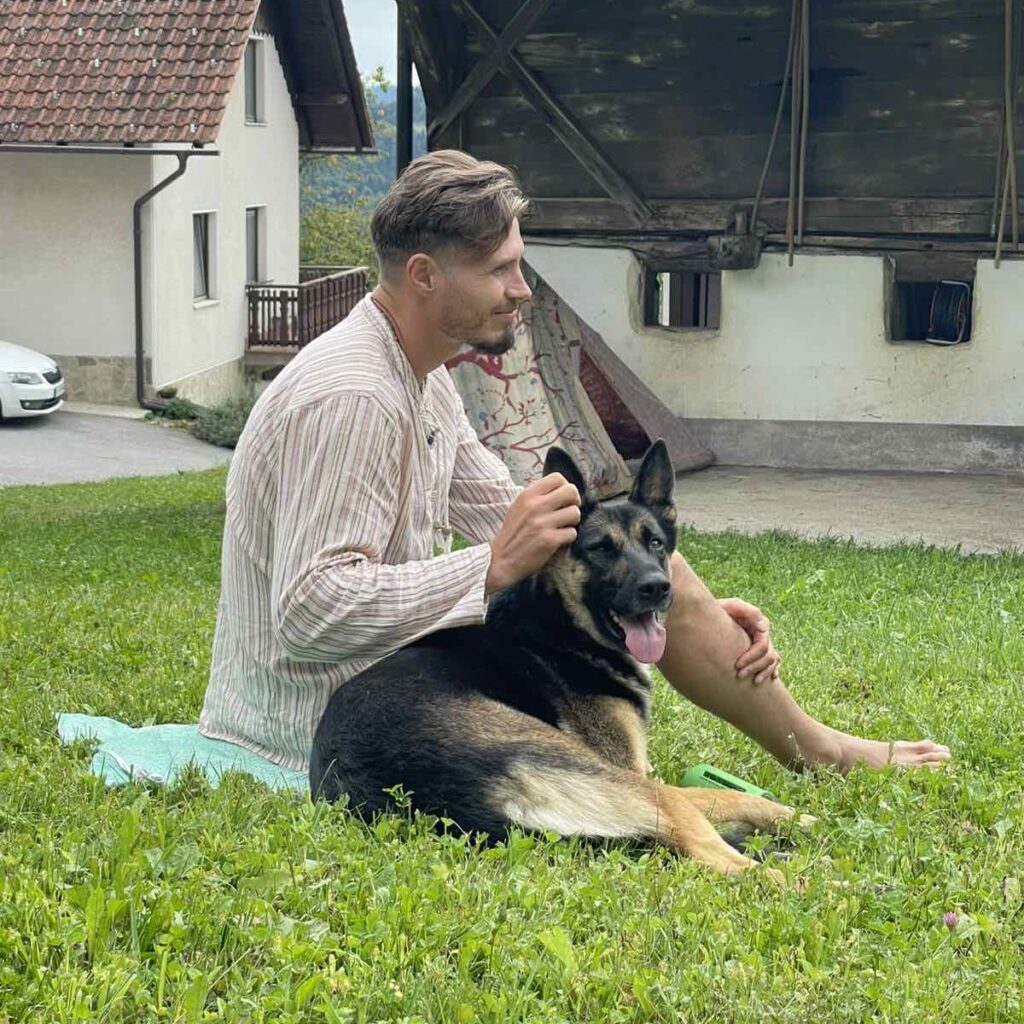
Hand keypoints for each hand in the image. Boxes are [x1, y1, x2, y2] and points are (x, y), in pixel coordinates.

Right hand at [486, 473, 580, 594]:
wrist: (500, 561)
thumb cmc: (512, 534)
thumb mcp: (518, 507)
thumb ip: (536, 496)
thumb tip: (561, 489)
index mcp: (527, 495)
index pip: (557, 477)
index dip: (565, 487)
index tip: (562, 499)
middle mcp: (536, 506)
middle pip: (571, 491)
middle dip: (574, 502)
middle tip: (568, 512)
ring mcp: (543, 523)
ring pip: (575, 513)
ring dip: (572, 522)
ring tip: (561, 528)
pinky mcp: (550, 540)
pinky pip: (572, 533)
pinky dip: (567, 538)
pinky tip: (557, 541)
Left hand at [719, 597, 779, 684]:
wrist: (708, 616)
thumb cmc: (718, 610)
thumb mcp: (730, 606)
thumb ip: (747, 611)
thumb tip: (764, 628)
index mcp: (758, 623)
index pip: (763, 645)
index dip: (752, 657)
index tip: (737, 665)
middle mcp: (762, 634)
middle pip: (769, 656)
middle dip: (755, 667)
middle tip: (739, 676)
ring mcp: (761, 642)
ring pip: (772, 661)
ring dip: (764, 672)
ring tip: (753, 683)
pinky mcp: (758, 650)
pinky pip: (773, 662)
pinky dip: (773, 671)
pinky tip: (769, 679)